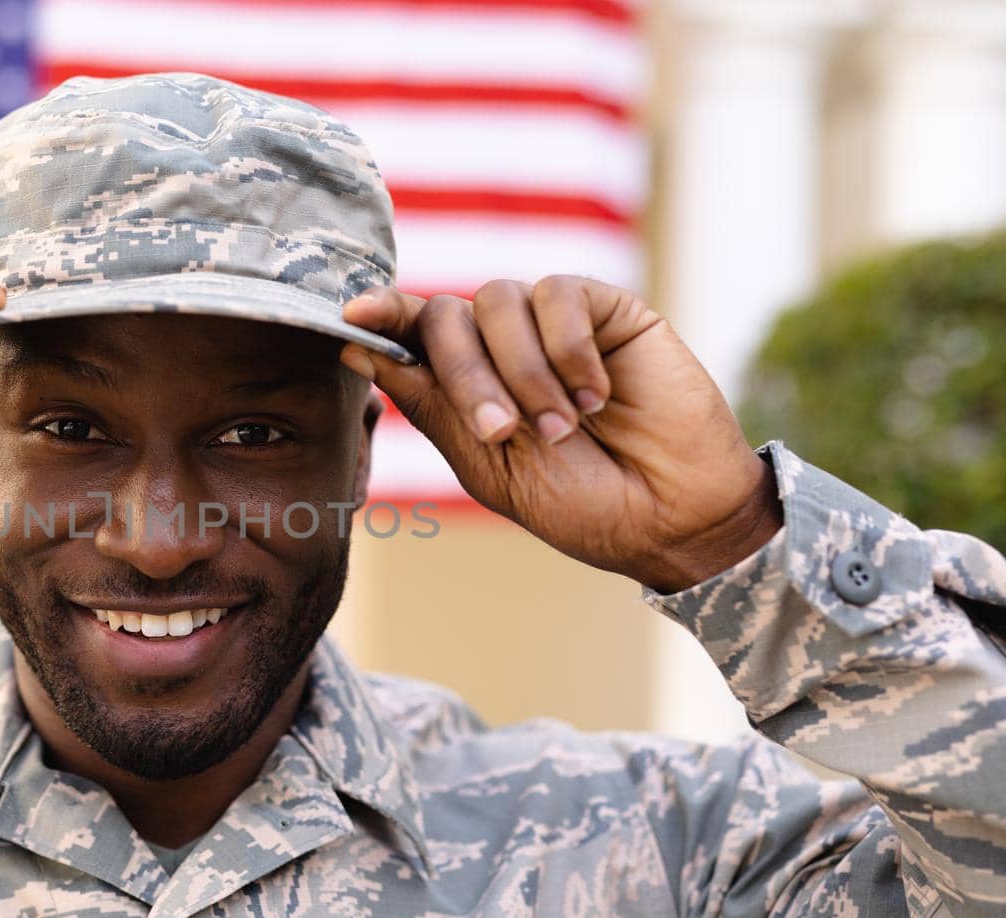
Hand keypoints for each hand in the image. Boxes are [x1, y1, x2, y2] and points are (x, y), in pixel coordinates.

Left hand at [340, 277, 781, 592]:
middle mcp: (504, 346)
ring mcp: (555, 324)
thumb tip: (355, 349)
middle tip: (500, 431)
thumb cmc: (581, 503)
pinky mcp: (607, 310)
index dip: (381, 317)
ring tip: (562, 426)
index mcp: (467, 385)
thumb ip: (430, 404)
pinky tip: (597, 395)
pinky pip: (559, 295)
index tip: (352, 314)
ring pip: (498, 300)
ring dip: (522, 371)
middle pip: (446, 316)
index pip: (413, 335)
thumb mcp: (488, 465)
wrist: (670, 518)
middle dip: (463, 374)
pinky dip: (568, 349)